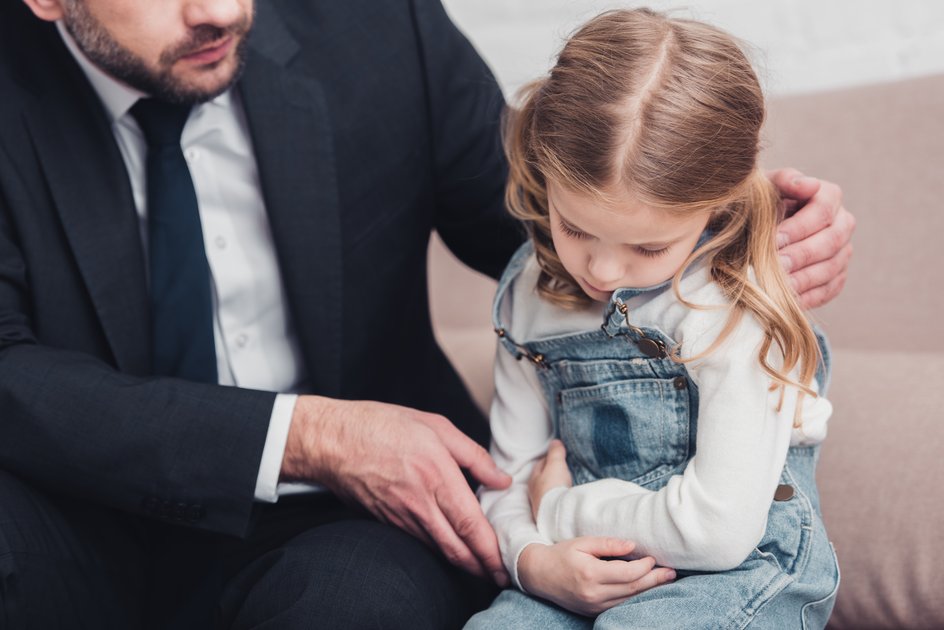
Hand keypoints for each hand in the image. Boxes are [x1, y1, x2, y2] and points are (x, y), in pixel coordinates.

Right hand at [282, 396, 512, 584]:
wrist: (333, 442)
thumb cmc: (383, 426)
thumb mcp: (436, 426)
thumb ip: (474, 456)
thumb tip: (501, 479)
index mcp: (436, 476)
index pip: (470, 525)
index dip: (490, 550)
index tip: (505, 563)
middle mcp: (420, 503)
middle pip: (456, 549)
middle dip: (481, 568)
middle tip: (500, 575)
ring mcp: (402, 517)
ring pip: (439, 550)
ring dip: (463, 563)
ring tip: (484, 566)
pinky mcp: (389, 522)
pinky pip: (421, 542)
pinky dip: (441, 550)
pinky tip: (453, 548)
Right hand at [518, 538, 675, 615]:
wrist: (539, 574)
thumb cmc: (561, 554)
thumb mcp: (582, 542)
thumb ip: (608, 544)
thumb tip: (633, 546)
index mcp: (590, 573)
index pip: (627, 573)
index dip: (644, 566)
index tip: (653, 557)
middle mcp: (593, 593)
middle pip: (632, 588)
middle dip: (654, 580)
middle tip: (671, 572)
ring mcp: (594, 605)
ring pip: (629, 600)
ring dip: (648, 590)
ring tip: (664, 581)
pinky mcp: (593, 611)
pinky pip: (620, 606)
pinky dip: (635, 598)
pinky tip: (645, 590)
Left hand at [528, 439, 572, 520]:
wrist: (556, 515)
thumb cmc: (553, 487)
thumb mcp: (555, 464)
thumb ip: (555, 452)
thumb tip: (555, 442)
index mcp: (533, 478)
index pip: (541, 464)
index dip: (550, 457)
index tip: (558, 454)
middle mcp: (535, 491)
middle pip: (544, 477)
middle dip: (553, 472)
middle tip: (564, 467)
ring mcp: (542, 503)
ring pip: (550, 489)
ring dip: (557, 484)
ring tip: (568, 480)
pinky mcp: (551, 513)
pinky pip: (556, 500)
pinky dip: (561, 495)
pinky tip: (568, 495)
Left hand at [768, 168, 854, 308]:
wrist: (752, 230)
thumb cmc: (758, 204)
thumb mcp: (765, 187)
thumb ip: (784, 180)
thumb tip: (809, 184)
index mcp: (828, 196)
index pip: (823, 211)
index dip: (800, 227)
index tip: (775, 240)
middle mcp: (842, 222)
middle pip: (831, 241)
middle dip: (802, 254)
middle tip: (778, 266)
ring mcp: (842, 251)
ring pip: (832, 267)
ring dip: (805, 279)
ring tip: (781, 287)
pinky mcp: (836, 276)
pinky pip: (829, 289)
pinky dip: (809, 297)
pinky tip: (789, 302)